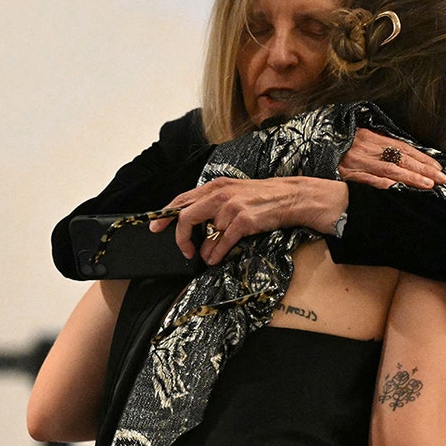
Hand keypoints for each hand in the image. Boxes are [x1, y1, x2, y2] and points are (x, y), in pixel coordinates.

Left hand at [147, 176, 347, 265]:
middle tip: (183, 250)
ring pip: (206, 234)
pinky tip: (216, 259)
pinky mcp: (243, 221)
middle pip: (186, 216)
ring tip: (206, 256)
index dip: (165, 214)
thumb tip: (194, 220)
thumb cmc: (262, 197)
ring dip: (204, 250)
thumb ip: (214, 202)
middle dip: (179, 236)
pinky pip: (222, 243)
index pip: (182, 199)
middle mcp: (220, 194)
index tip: (155, 227)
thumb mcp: (235, 192)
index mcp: (215, 186)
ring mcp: (231, 207)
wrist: (290, 197)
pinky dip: (216, 254)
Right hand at [339, 128, 445, 189]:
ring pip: (389, 169)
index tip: (438, 167)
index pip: (402, 147)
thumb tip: (404, 156)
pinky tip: (398, 189)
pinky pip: (368, 180)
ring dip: (410, 178)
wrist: (309, 153)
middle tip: (441, 179)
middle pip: (400, 158)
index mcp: (370, 137)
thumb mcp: (358, 141)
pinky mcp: (346, 175)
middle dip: (422, 169)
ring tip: (428, 185)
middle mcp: (365, 148)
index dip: (421, 157)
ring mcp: (356, 162)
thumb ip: (378, 146)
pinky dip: (384, 184)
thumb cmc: (336, 149)